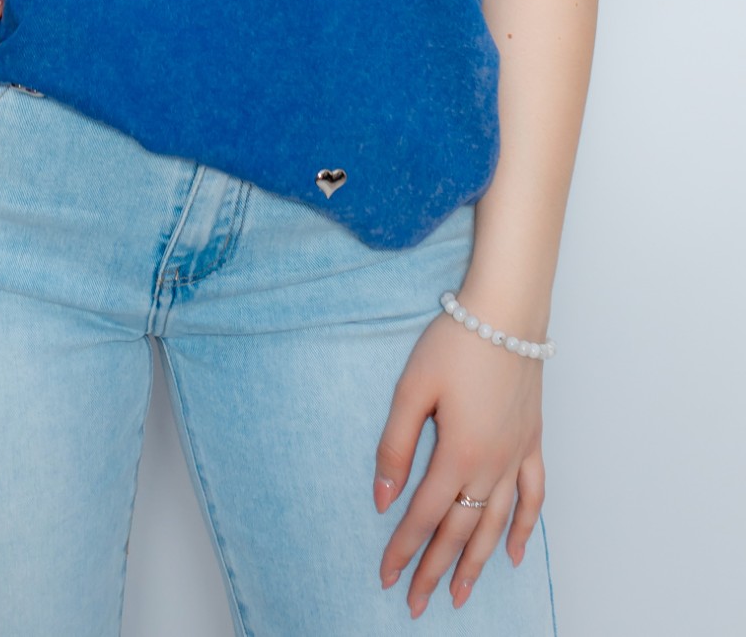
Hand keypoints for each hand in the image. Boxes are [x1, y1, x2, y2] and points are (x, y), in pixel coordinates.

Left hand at [372, 309, 545, 616]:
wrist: (506, 311)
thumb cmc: (455, 342)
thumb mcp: (411, 389)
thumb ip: (395, 446)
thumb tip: (383, 500)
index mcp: (457, 453)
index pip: (423, 515)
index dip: (403, 550)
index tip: (386, 577)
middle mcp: (491, 464)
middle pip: (459, 530)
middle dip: (435, 570)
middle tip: (416, 604)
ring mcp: (516, 455)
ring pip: (496, 524)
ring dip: (477, 563)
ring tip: (461, 595)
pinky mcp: (532, 441)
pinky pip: (533, 496)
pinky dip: (525, 528)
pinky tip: (514, 554)